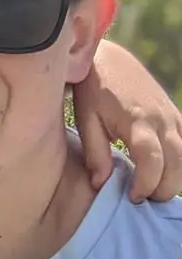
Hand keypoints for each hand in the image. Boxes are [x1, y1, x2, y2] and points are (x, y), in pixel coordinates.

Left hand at [73, 39, 181, 202]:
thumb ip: (94, 152)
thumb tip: (100, 183)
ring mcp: (172, 117)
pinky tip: (167, 173)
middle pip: (177, 163)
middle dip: (164, 188)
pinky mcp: (175, 116)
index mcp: (137, 121)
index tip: (133, 197)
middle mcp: (161, 120)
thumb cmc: (93, 91)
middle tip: (144, 199)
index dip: (146, 184)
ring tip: (154, 189)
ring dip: (176, 178)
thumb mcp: (86, 119)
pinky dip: (181, 162)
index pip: (152, 160)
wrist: (109, 59)